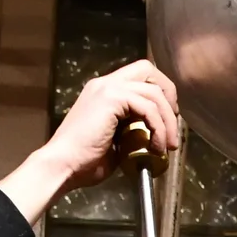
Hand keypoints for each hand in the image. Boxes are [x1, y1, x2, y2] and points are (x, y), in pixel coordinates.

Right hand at [0, 60, 181, 223]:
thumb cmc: (84, 162)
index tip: (168, 120)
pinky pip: (148, 107)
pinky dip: (158, 128)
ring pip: (153, 91)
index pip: (140, 75)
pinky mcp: (110, 99)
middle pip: (148, 70)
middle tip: (173, 125)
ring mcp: (107, 89)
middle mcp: (105, 83)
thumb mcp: (114, 141)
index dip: (160, 93)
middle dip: (168, 95)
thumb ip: (131, 130)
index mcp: (104, 91)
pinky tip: (157, 147)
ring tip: (168, 146)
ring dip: (167, 120)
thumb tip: (152, 135)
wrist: (63, 166)